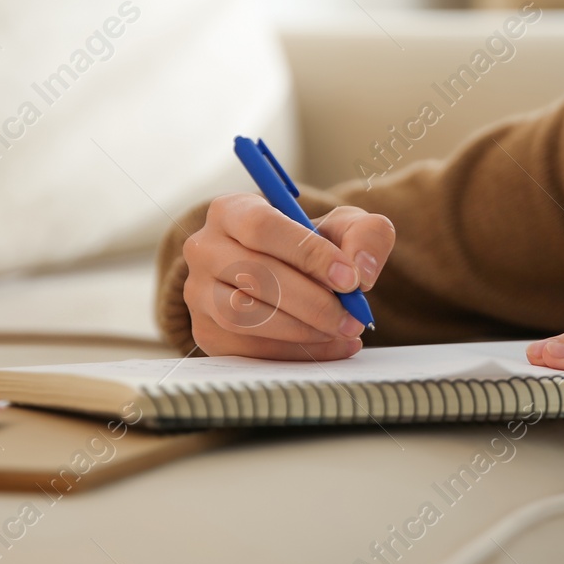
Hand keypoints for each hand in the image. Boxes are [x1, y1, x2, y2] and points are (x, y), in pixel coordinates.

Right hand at [180, 194, 394, 359]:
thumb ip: (364, 235)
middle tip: (353, 316)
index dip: (308, 254)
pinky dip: (294, 352)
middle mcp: (204, 248)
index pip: (262, 227)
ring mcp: (198, 293)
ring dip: (301, 330)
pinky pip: (246, 348)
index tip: (349, 278)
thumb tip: (361, 270)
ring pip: (245, 316)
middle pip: (254, 275)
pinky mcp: (206, 332)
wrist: (288, 274)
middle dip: (312, 301)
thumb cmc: (312, 245)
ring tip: (342, 330)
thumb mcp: (344, 226)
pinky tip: (329, 346)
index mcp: (231, 210)